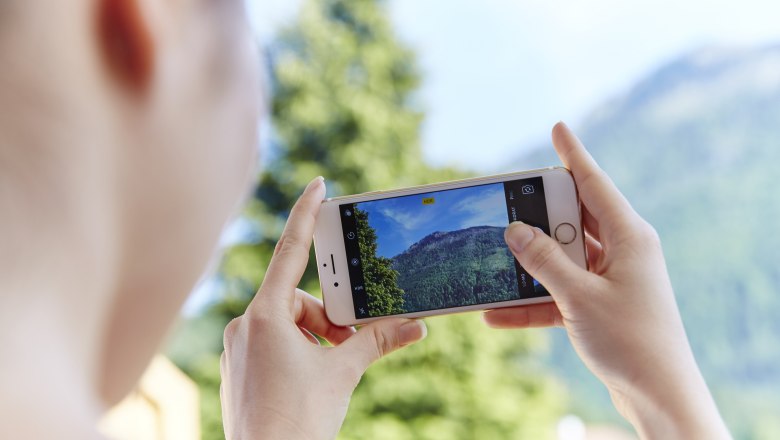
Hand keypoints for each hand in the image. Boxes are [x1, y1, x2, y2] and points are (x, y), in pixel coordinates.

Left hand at [220, 177, 426, 439]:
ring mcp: (238, 349)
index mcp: (264, 316)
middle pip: (298, 300)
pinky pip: (273, 344)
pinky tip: (310, 380)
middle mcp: (244, 326)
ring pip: (287, 325)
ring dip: (315, 339)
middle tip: (347, 343)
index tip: (317, 184)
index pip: (290, 252)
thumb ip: (376, 341)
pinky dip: (298, 352)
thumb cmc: (300, 421)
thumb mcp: (342, 373)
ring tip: (331, 370)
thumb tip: (416, 325)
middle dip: (328, 319)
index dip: (306, 215)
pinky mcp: (239, 369)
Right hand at [483, 123, 729, 438]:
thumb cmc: (629, 340)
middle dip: (538, 215)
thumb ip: (544, 261)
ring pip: (562, 257)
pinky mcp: (599, 303)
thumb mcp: (579, 296)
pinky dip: (532, 301)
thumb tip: (514, 230)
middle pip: (573, 218)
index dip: (573, 154)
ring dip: (530, 264)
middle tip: (507, 204)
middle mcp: (622, 250)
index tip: (558, 128)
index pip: (595, 183)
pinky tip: (496, 314)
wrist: (656, 393)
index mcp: (629, 236)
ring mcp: (611, 278)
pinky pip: (560, 292)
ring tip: (494, 260)